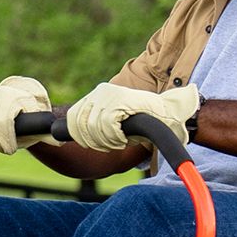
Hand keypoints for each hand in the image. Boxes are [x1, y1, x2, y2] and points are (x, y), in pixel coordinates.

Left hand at [66, 82, 201, 151]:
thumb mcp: (112, 123)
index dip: (80, 136)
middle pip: (80, 124)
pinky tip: (125, 139)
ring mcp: (110, 95)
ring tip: (120, 141)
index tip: (94, 145)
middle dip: (94, 141)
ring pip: (93, 127)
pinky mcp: (120, 100)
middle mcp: (100, 92)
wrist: (168, 114)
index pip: (72, 118)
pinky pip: (107, 126)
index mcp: (96, 96)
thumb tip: (68, 137)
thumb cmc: (141, 123)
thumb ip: (93, 126)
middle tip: (111, 145)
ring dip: (107, 141)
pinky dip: (115, 138)